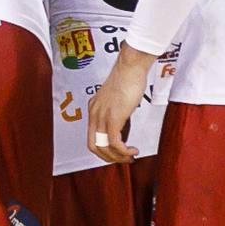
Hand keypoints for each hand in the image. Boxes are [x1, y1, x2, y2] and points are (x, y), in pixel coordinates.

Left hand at [86, 45, 156, 163]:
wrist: (131, 66)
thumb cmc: (128, 77)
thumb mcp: (117, 99)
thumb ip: (117, 112)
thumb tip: (123, 126)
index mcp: (94, 109)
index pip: (92, 137)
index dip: (103, 150)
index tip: (116, 153)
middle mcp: (94, 113)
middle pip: (93, 146)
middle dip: (109, 158)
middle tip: (123, 159)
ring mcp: (102, 116)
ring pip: (103, 147)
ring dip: (118, 157)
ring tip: (130, 157)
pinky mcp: (114, 117)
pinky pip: (114, 142)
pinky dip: (123, 151)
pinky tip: (132, 150)